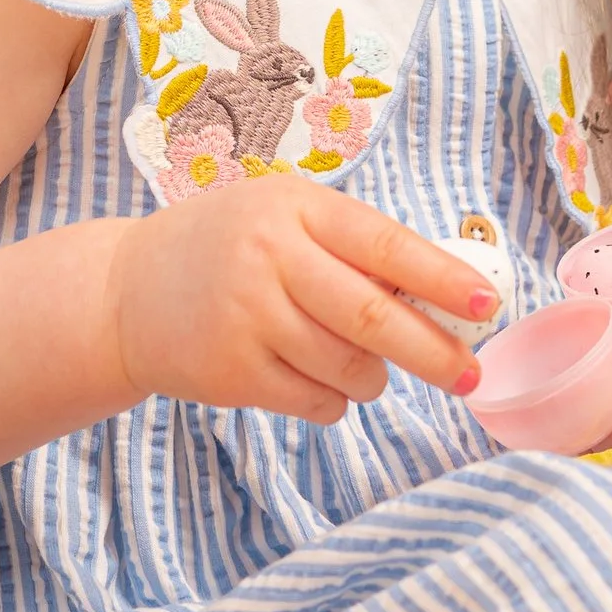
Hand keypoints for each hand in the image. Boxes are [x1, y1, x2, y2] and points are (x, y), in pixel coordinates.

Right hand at [100, 175, 498, 421]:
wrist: (125, 292)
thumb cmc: (226, 249)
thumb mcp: (283, 218)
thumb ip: (351, 246)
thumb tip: (444, 293)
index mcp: (295, 208)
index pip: (384, 245)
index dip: (442, 278)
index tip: (486, 304)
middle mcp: (269, 258)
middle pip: (372, 317)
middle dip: (434, 353)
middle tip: (469, 377)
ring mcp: (246, 317)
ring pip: (348, 367)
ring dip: (374, 380)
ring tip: (366, 371)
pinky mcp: (231, 373)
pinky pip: (314, 402)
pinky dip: (335, 403)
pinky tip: (319, 385)